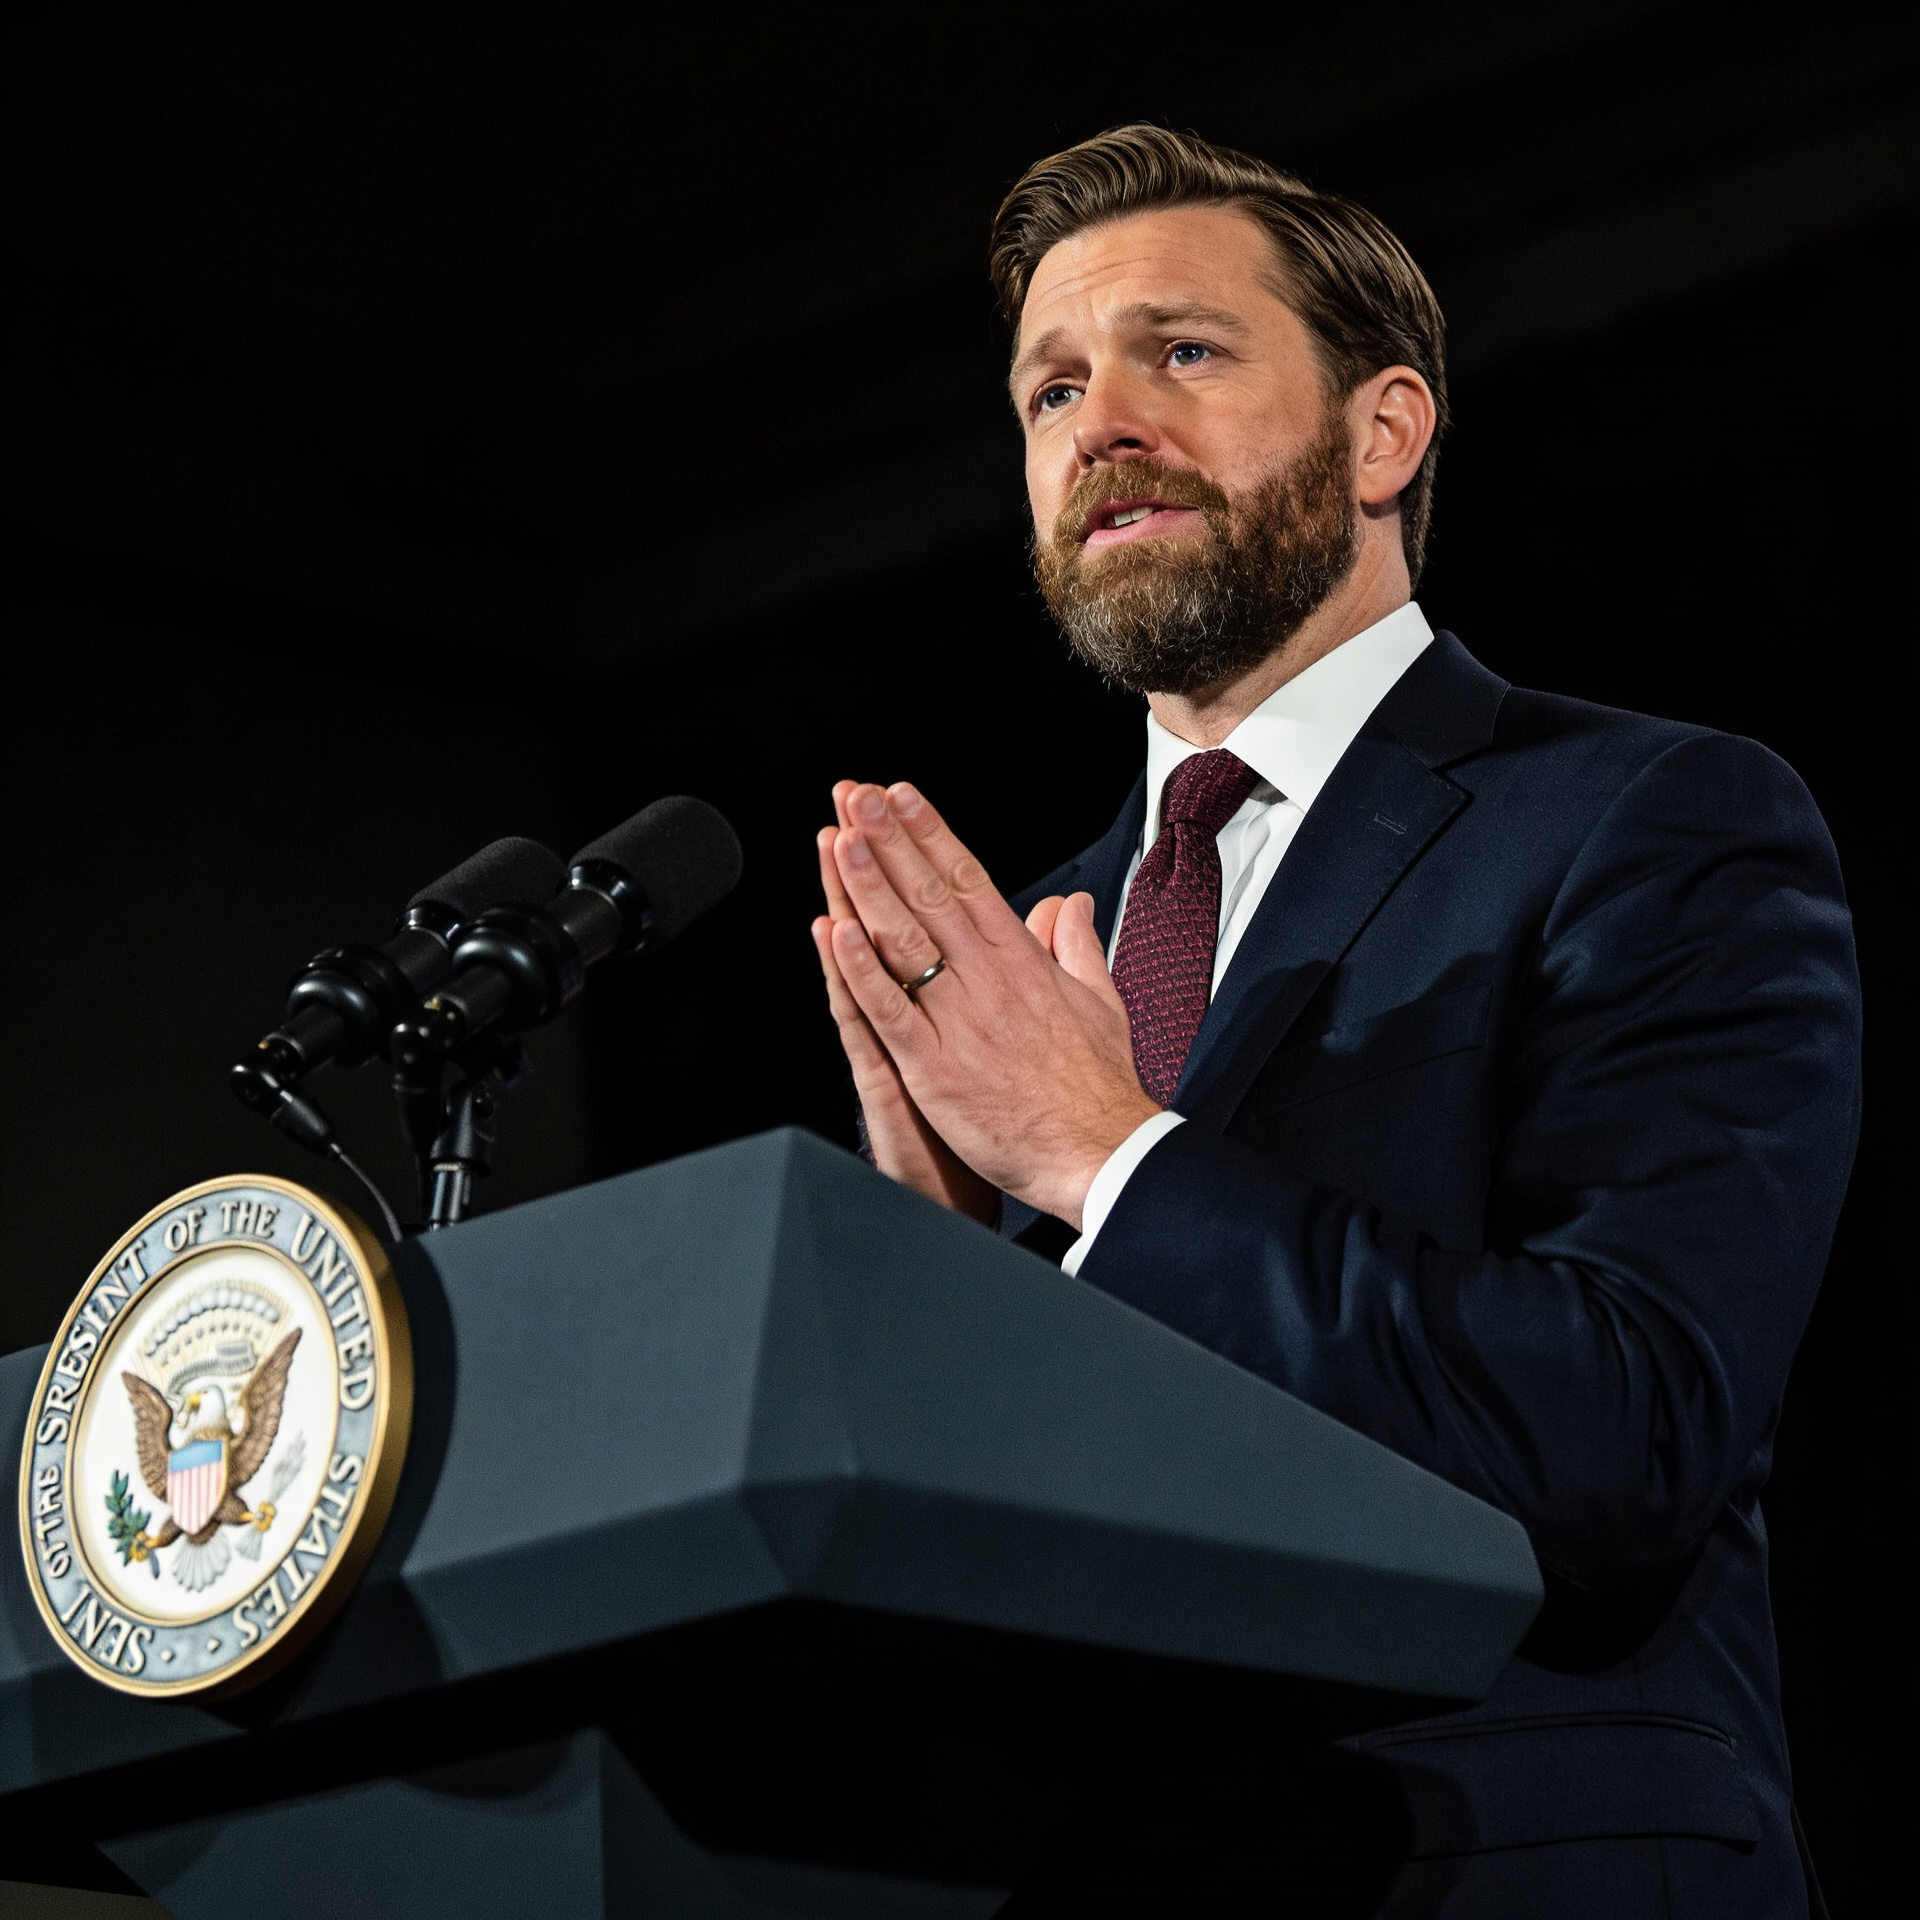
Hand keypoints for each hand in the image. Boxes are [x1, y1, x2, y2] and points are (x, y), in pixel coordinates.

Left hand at [824, 781, 1160, 1227]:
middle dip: (888, 840)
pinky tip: (834, 933)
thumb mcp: (1100, 1000)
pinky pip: (889, 1010)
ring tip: (840, 838)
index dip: (930, 833)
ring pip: (902, 940)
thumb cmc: (1099, 1088)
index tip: (901, 796)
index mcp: (1022, 961)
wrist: (1100, 1152)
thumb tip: (1069, 906)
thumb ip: (1076, 946)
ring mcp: (957, 1021)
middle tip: (856, 796)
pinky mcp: (934, 1068)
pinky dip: (860, 970)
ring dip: (867, 886)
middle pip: (927, 894)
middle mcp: (986, 980)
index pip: (968, 880)